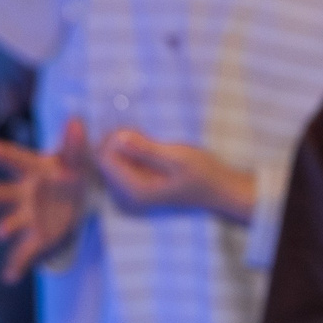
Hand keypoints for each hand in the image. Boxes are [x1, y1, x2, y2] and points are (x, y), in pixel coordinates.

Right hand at [0, 116, 94, 282]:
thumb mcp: (76, 160)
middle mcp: (22, 195)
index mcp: (31, 173)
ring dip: (5, 227)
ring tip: (0, 232)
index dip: (3, 155)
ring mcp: (27, 217)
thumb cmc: (70, 175)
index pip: (16, 161)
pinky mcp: (37, 238)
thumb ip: (74, 144)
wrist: (77, 200)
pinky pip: (25, 252)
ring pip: (12, 223)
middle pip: (5, 194)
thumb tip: (76, 121)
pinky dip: (16, 265)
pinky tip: (9, 277)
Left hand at [92, 129, 252, 219]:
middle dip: (116, 140)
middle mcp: (129, 192)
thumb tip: (119, 137)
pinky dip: (129, 146)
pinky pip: (121, 159)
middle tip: (141, 132)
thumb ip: (147, 150)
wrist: (219, 189)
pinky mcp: (136, 179)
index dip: (114, 139)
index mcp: (136, 189)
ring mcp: (132, 187)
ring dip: (123, 141)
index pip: (105, 159)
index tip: (134, 130)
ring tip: (147, 137)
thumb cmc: (203, 174)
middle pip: (103, 158)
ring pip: (111, 157)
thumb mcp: (178, 158)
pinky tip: (147, 142)